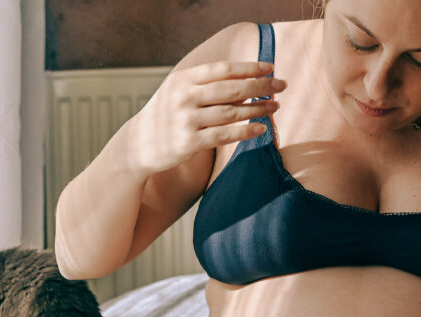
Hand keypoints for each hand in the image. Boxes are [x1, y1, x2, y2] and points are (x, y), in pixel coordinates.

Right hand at [132, 61, 285, 174]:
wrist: (138, 145)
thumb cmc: (166, 116)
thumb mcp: (179, 93)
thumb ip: (207, 87)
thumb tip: (248, 84)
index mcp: (183, 80)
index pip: (223, 69)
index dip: (249, 67)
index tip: (270, 68)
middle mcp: (184, 97)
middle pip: (231, 89)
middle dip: (260, 86)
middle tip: (282, 86)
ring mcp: (186, 120)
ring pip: (231, 112)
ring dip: (257, 109)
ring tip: (275, 106)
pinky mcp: (189, 143)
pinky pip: (224, 135)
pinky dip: (245, 132)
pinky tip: (261, 129)